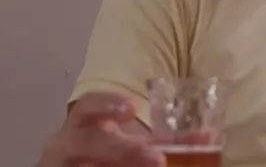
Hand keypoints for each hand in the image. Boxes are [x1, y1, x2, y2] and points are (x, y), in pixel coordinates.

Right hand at [38, 92, 163, 166]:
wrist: (79, 166)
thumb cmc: (108, 154)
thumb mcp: (135, 145)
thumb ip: (167, 142)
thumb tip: (206, 138)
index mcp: (82, 125)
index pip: (87, 106)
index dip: (106, 104)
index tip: (131, 107)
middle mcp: (64, 145)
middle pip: (85, 142)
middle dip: (121, 150)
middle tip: (157, 159)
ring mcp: (59, 166)